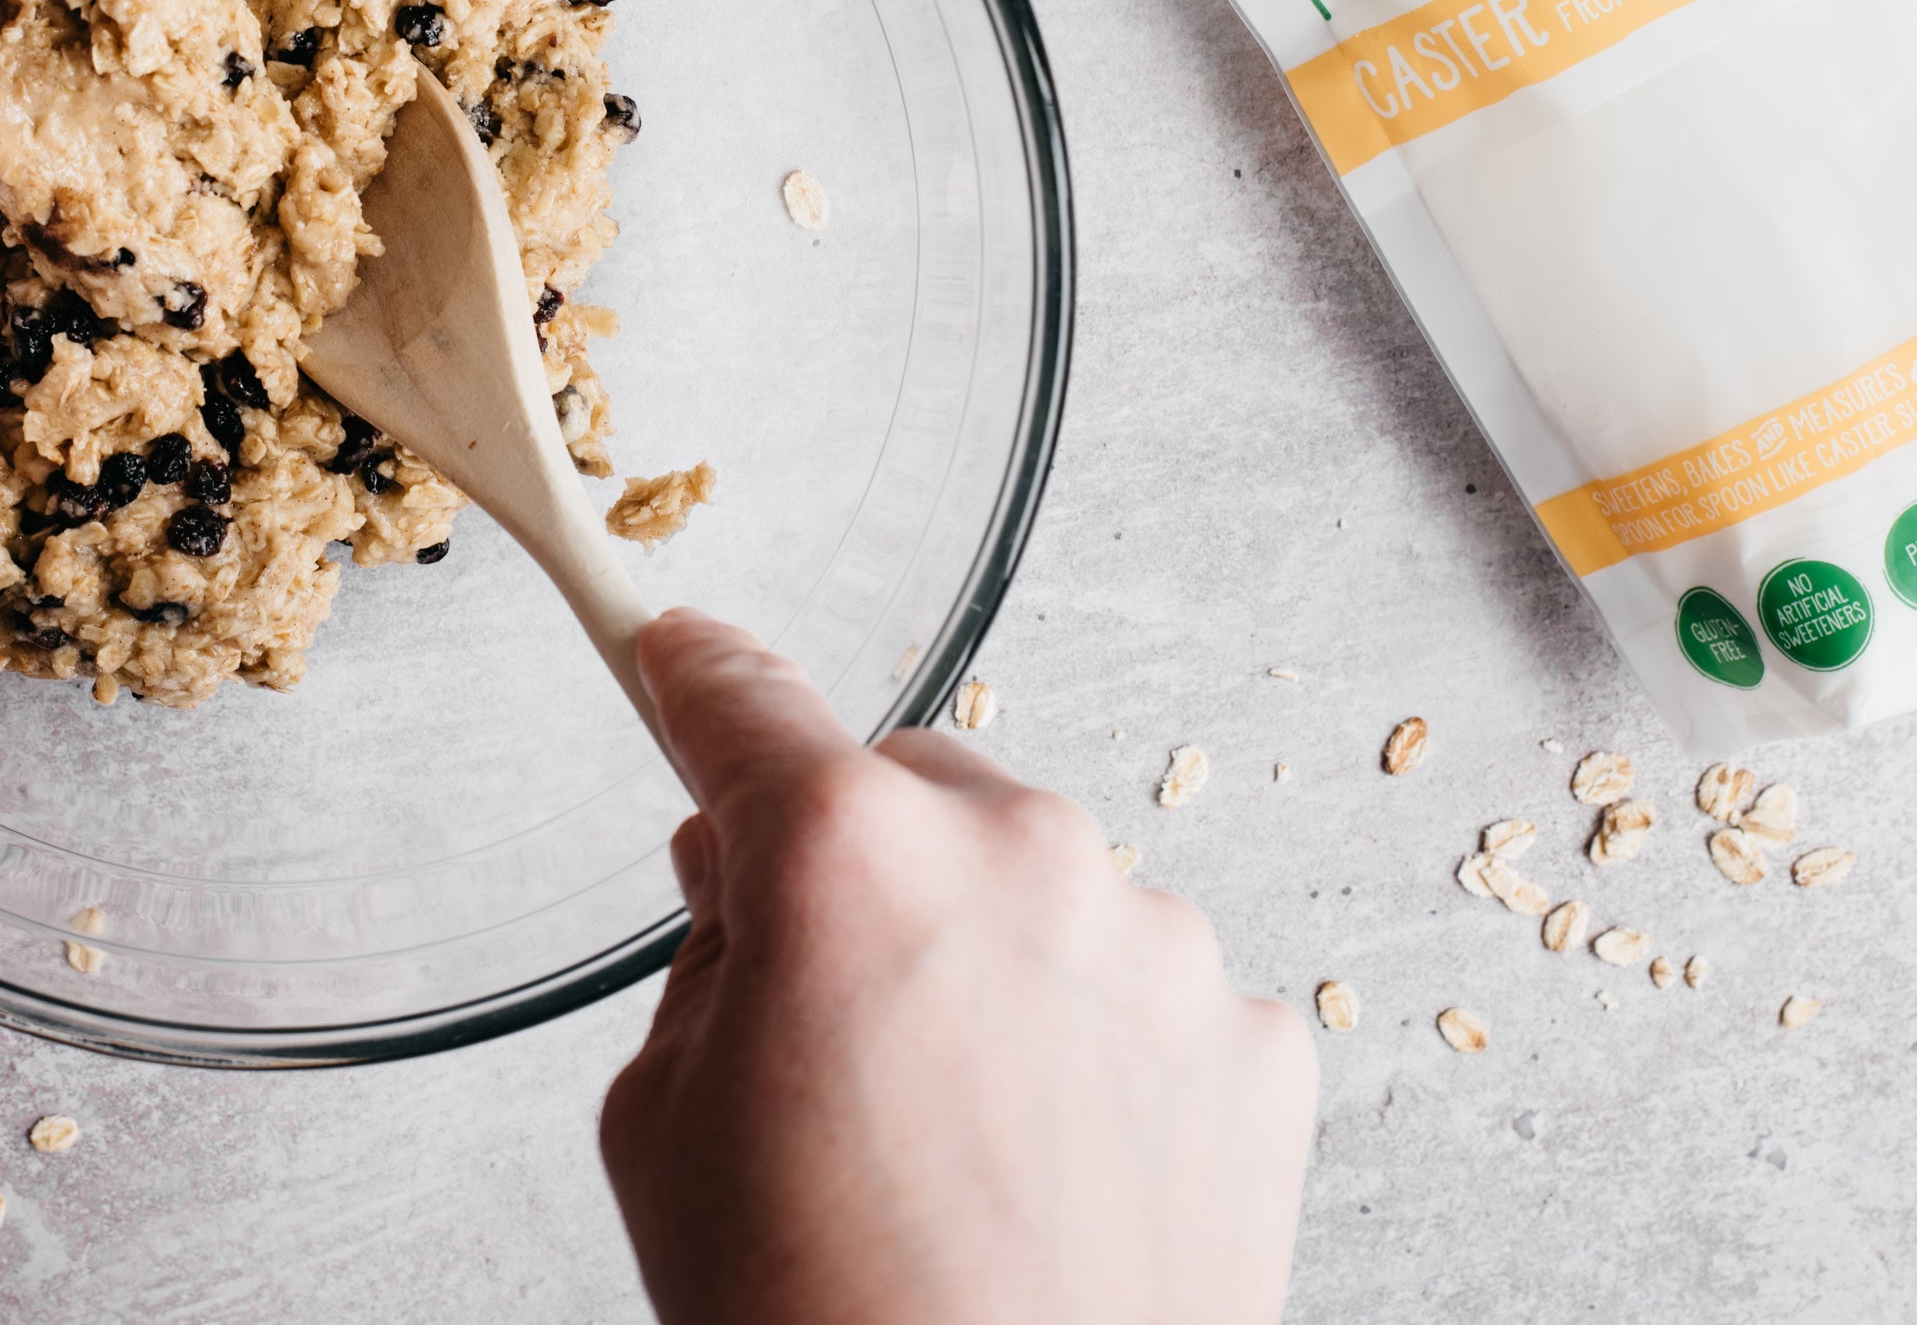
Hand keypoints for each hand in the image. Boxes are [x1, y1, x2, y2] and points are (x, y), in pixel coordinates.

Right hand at [600, 612, 1312, 1324]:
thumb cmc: (818, 1324)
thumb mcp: (661, 1128)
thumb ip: (709, 958)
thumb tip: (749, 880)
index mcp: (847, 857)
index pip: (746, 705)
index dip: (697, 681)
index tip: (684, 659)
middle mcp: (1024, 857)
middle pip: (913, 792)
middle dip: (862, 866)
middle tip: (822, 1020)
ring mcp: (1161, 945)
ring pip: (1040, 891)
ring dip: (992, 961)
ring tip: (951, 1142)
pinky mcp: (1255, 1041)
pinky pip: (1145, 994)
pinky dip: (1100, 1053)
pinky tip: (1053, 1173)